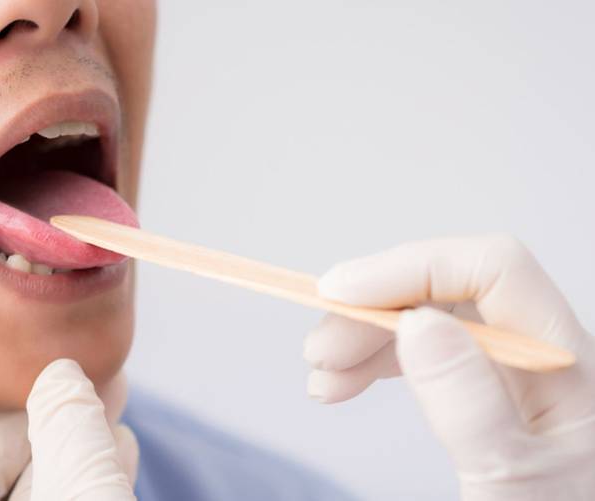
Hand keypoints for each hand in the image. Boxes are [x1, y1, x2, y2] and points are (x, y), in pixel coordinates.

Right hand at [304, 235, 594, 499]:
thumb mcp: (508, 479)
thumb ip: (469, 403)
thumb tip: (418, 322)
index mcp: (567, 361)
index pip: (491, 269)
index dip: (410, 266)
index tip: (338, 293)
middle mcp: (541, 354)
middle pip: (449, 291)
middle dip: (374, 309)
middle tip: (316, 353)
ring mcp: (514, 375)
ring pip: (430, 320)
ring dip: (366, 337)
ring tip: (321, 378)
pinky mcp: (489, 394)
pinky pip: (427, 354)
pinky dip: (377, 361)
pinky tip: (345, 384)